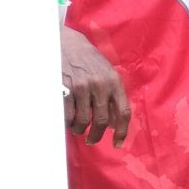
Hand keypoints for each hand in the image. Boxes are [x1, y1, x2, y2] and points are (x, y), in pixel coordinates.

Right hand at [61, 26, 130, 147]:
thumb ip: (112, 97)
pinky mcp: (65, 89)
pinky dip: (67, 122)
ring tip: (77, 126)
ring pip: (82, 121)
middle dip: (96, 135)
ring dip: (79, 128)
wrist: (68, 44)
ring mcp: (82, 88)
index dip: (122, 131)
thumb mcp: (107, 75)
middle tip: (92, 139)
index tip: (117, 144)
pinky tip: (68, 118)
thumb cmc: (90, 61)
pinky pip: (67, 116)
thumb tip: (114, 123)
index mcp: (114, 82)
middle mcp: (100, 85)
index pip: (123, 111)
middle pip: (101, 121)